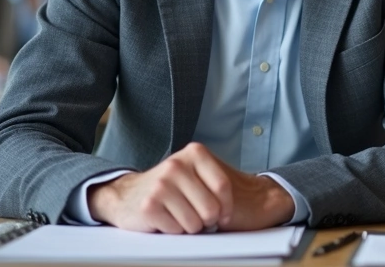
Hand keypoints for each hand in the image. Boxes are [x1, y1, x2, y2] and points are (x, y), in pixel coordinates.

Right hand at [87, 142, 294, 232]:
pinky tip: (163, 220)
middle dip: (206, 220)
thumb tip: (258, 204)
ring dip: (189, 227)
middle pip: (211, 209)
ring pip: (194, 224)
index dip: (228, 207)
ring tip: (177, 216)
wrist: (126, 195)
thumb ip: (217, 183)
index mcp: (194, 153)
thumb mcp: (194, 175)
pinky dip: (173, 231)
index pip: (224, 187)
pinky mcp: (149, 205)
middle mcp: (177, 165)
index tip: (225, 216)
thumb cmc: (170, 188)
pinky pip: (176, 230)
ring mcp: (161, 185)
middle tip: (194, 216)